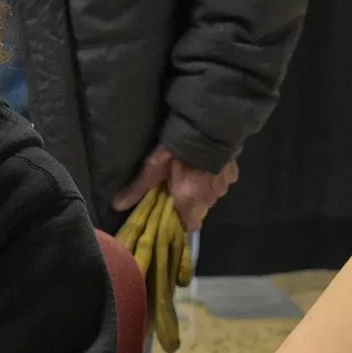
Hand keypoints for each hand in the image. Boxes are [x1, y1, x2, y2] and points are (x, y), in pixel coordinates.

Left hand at [112, 147, 239, 231]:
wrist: (207, 126)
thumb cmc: (176, 150)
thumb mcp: (153, 167)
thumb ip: (138, 188)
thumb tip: (117, 205)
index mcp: (191, 201)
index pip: (191, 226)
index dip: (181, 220)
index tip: (172, 209)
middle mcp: (210, 198)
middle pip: (199, 210)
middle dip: (189, 202)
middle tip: (177, 185)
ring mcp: (224, 186)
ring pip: (212, 196)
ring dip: (203, 189)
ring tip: (192, 172)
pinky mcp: (234, 173)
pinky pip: (223, 182)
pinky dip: (215, 176)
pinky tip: (206, 163)